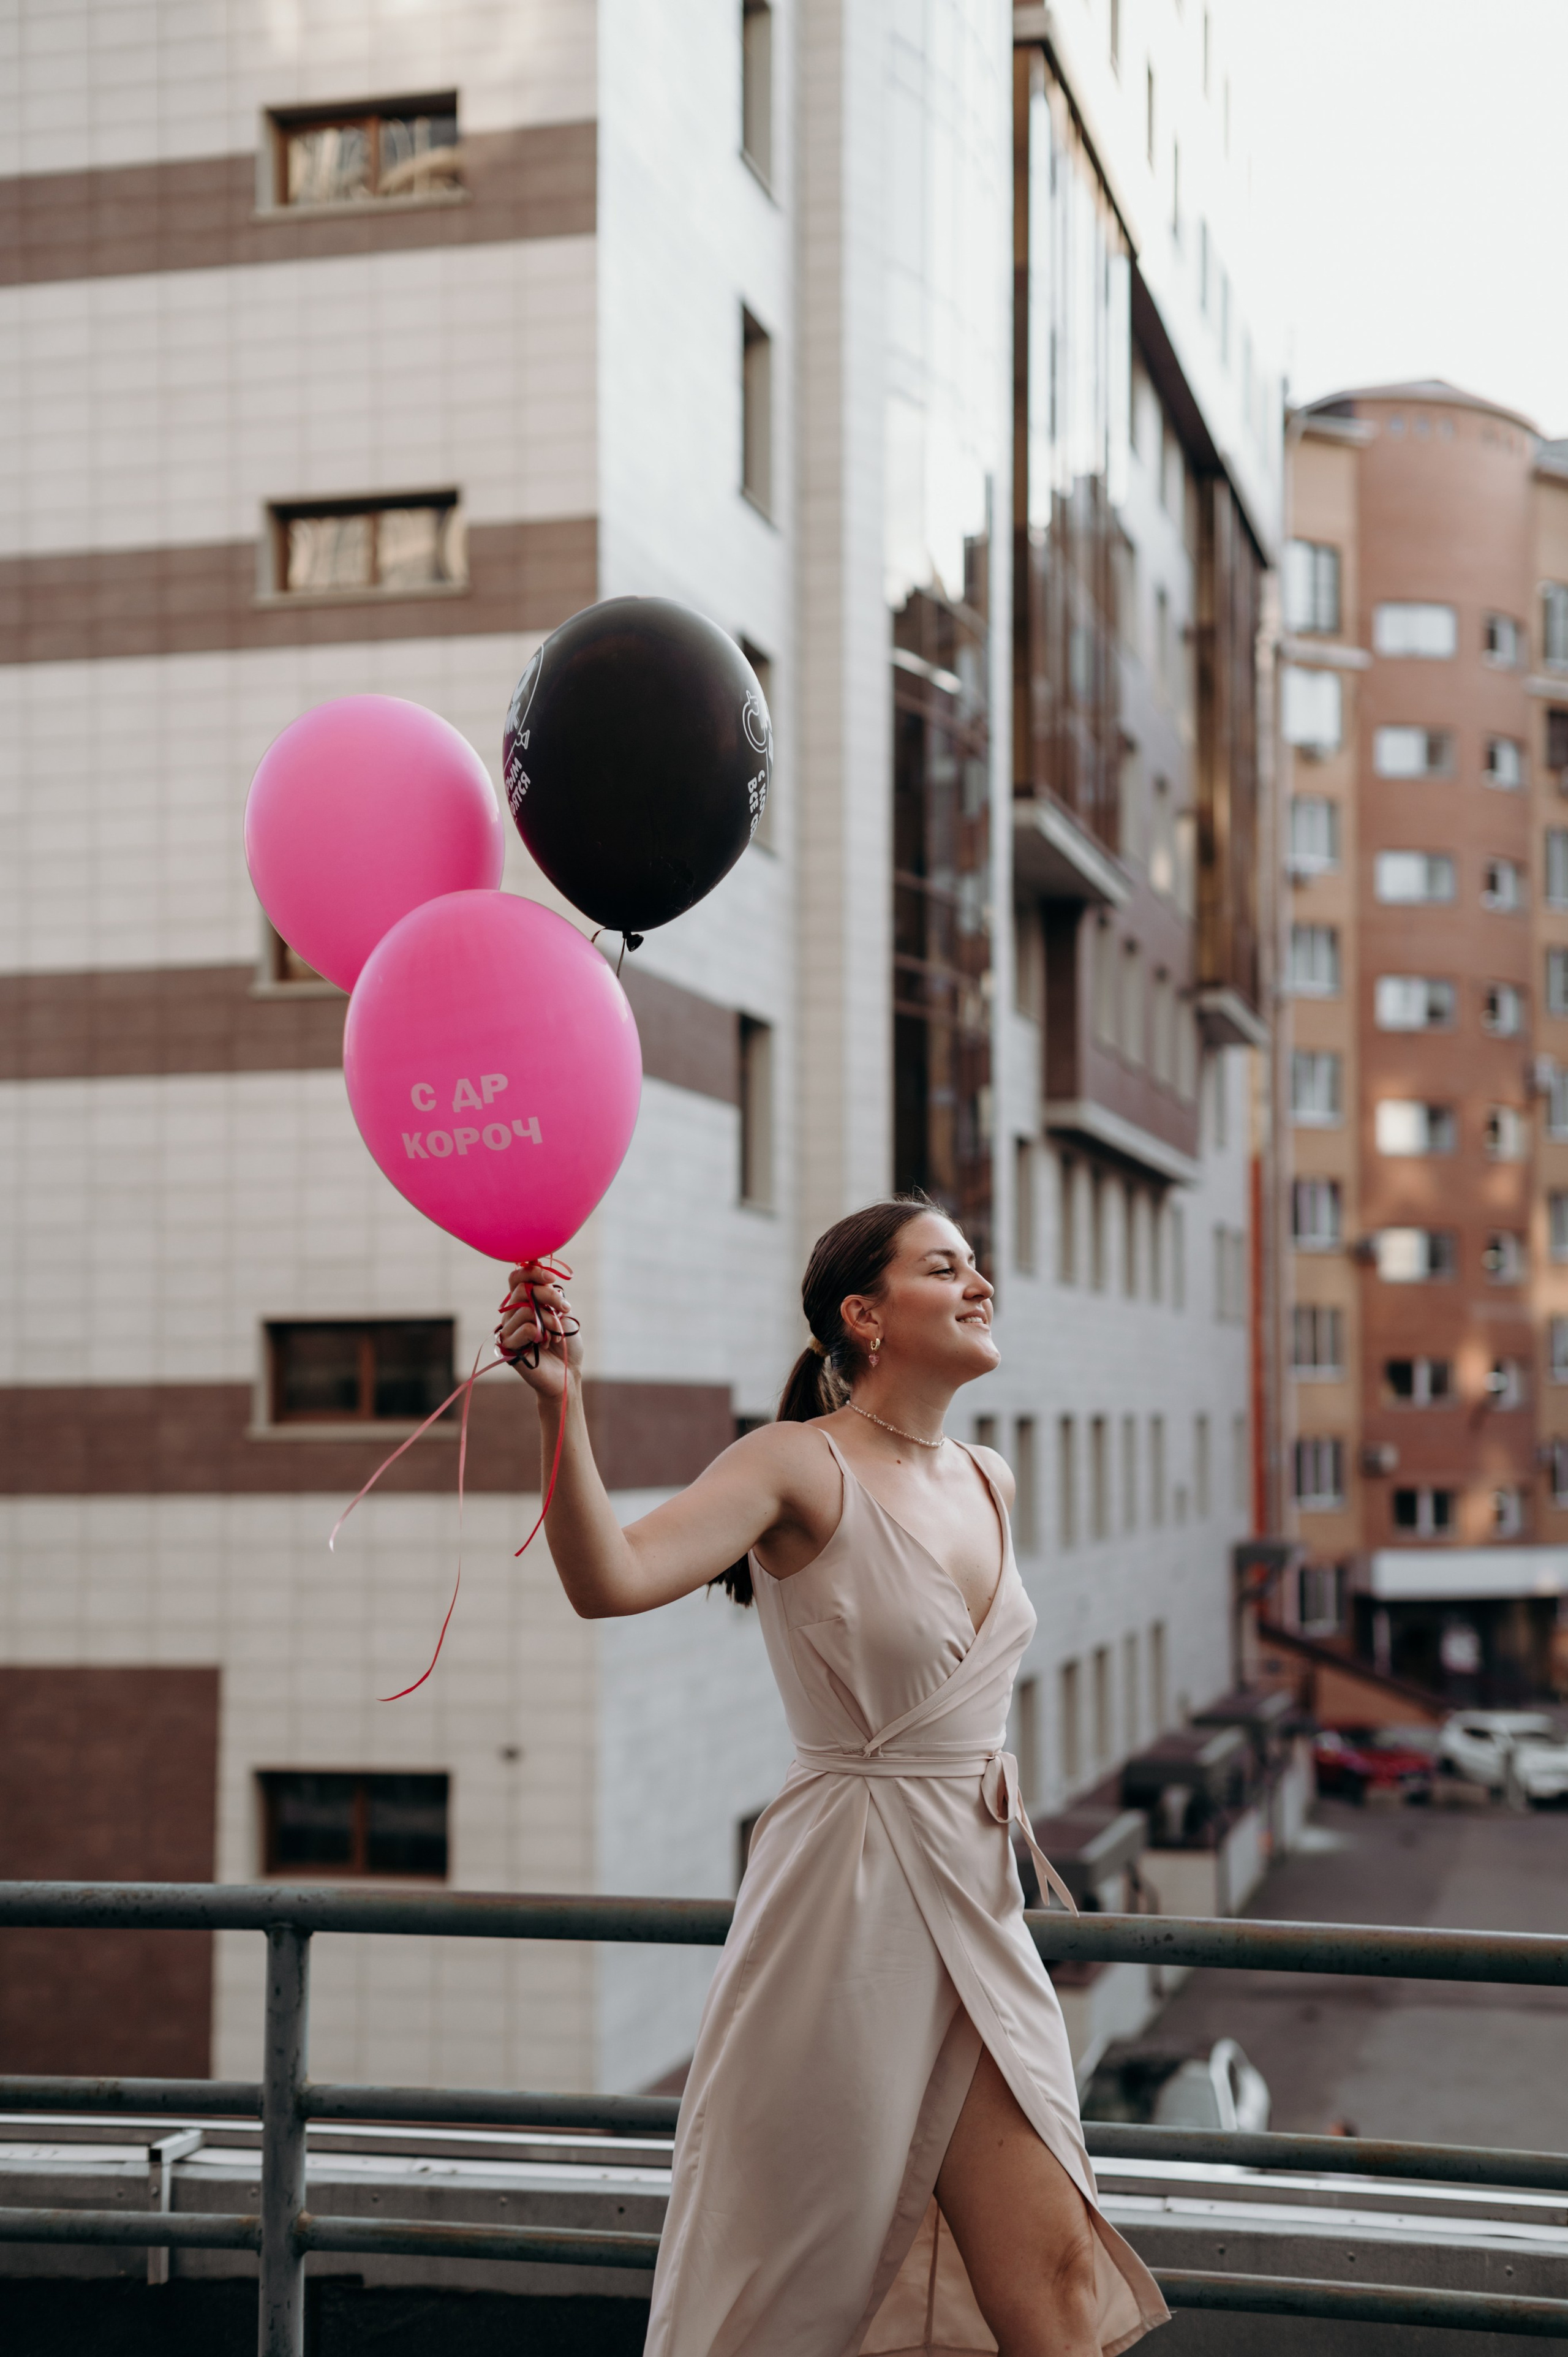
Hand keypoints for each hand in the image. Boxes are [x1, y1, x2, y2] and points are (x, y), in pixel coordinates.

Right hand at [496, 1262, 580, 1401]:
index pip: (517, 1278)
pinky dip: (540, 1333)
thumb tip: (542, 1279)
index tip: (551, 1279)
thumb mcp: (563, 1313)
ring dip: (549, 1319)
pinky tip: (545, 1343)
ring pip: (525, 1309)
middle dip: (548, 1295)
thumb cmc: (566, 1344)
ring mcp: (509, 1329)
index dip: (532, 1272)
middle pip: (522, 1289)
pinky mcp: (508, 1346)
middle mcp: (513, 1313)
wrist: (568, 1373)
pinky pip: (524, 1328)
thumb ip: (551, 1296)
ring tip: (556, 1334)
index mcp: (524, 1302)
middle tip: (564, 1308)